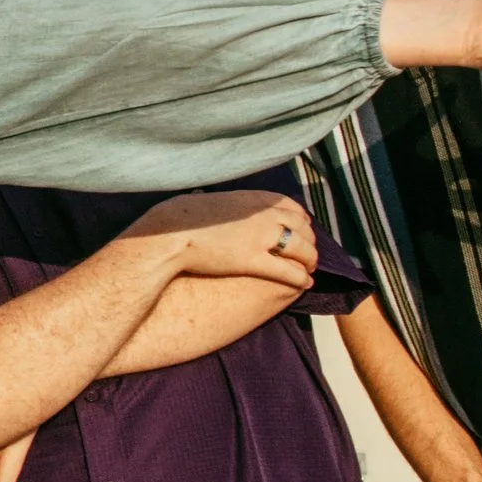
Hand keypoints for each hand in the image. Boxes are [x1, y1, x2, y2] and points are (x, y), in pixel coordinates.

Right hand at [125, 189, 318, 292]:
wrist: (171, 233)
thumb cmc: (182, 217)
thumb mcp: (212, 199)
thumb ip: (228, 205)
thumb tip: (221, 206)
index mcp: (253, 198)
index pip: (290, 205)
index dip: (302, 218)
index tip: (303, 226)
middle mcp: (263, 215)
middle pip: (301, 226)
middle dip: (309, 239)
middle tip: (309, 251)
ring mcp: (261, 238)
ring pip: (301, 248)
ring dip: (310, 259)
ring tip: (310, 268)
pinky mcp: (254, 261)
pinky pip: (288, 270)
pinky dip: (300, 277)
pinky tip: (305, 282)